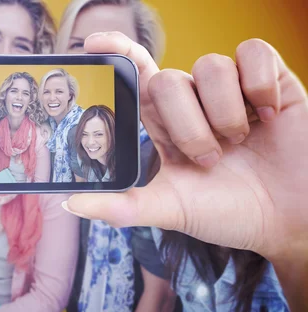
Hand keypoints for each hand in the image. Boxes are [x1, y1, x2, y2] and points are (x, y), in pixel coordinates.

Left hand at [65, 32, 307, 263]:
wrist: (289, 221)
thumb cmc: (229, 213)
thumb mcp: (171, 210)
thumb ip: (123, 207)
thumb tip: (71, 204)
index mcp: (167, 125)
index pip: (138, 76)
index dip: (118, 54)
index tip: (93, 44)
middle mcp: (195, 102)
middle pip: (168, 80)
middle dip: (188, 126)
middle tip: (210, 158)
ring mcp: (232, 90)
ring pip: (210, 67)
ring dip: (223, 114)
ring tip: (240, 143)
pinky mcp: (272, 82)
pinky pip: (254, 54)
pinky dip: (259, 86)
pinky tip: (269, 115)